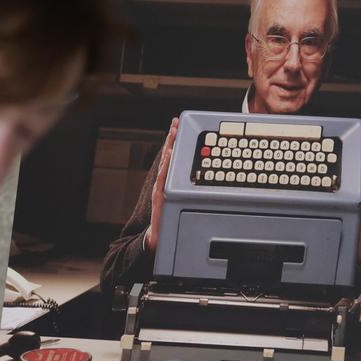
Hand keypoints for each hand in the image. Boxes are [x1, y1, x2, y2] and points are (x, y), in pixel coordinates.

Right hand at [145, 117, 178, 252]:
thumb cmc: (168, 220)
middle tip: (175, 122)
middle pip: (168, 157)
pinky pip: (163, 179)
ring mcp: (160, 189)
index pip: (172, 157)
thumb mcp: (179, 202)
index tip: (177, 125)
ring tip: (172, 133)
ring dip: (169, 148)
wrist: (157, 237)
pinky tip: (169, 156)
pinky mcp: (160, 197)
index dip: (174, 141)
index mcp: (168, 182)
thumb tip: (203, 178)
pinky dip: (166, 167)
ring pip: (165, 165)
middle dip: (171, 139)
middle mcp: (163, 182)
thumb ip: (185, 189)